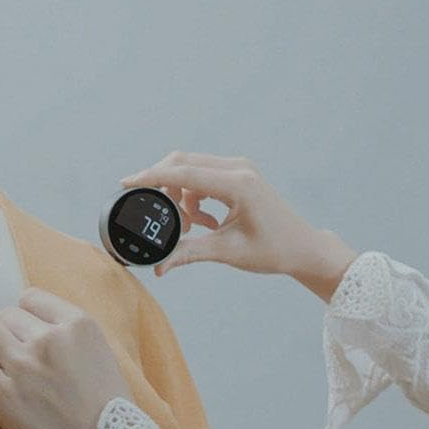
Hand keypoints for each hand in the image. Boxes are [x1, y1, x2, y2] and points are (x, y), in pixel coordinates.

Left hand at [0, 287, 132, 428]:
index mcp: (78, 324)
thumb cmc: (107, 411)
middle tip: (15, 357)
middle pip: (6, 314)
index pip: (30, 299)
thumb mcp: (101, 354)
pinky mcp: (1, 394)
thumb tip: (29, 321)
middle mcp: (48, 338)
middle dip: (8, 332)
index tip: (27, 334)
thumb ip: (69, 334)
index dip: (26, 316)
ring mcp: (23, 365)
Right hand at [121, 151, 358, 301]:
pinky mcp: (238, 176)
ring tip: (190, 228)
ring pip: (190, 169)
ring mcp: (239, 169)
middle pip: (183, 162)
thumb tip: (158, 267)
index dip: (152, 177)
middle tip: (150, 209)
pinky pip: (202, 177)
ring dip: (179, 196)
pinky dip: (192, 197)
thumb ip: (189, 254)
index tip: (126, 182)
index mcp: (238, 185)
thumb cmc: (273, 250)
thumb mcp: (227, 252)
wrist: (302, 247)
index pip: (185, 173)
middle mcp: (238, 169)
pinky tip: (202, 222)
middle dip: (161, 184)